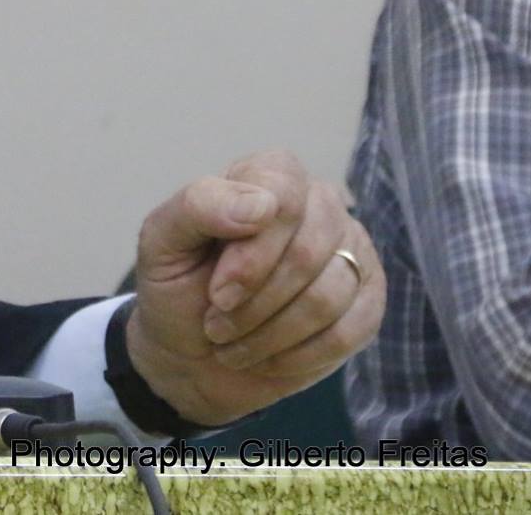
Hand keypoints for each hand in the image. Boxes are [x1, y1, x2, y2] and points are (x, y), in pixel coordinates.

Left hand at [127, 149, 385, 426]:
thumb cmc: (177, 286)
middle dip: (256, 301)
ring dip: (272, 333)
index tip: (217, 293)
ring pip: (330, 295)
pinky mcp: (368, 299)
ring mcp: (351, 250)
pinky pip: (349, 331)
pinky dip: (298, 355)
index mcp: (267, 174)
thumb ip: (199, 206)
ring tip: (234, 341)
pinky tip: (268, 357)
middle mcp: (318, 203)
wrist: (191, 352)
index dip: (252, 255)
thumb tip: (264, 205)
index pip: (282, 199)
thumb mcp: (162, 242)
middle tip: (217, 324)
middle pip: (309, 252)